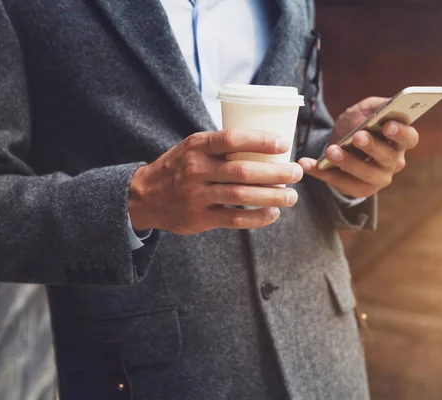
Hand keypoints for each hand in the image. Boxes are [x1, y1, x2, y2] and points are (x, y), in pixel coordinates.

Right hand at [128, 129, 303, 234]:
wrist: (144, 197)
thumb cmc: (177, 167)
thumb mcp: (191, 147)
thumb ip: (219, 146)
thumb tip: (264, 144)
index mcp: (196, 147)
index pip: (232, 139)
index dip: (260, 140)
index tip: (284, 144)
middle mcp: (196, 170)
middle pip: (243, 171)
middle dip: (276, 173)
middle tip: (296, 173)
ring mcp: (198, 196)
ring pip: (242, 196)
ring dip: (272, 197)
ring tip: (291, 196)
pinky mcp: (200, 217)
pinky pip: (235, 219)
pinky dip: (257, 218)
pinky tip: (272, 214)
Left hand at [298, 97, 418, 198]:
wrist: (340, 142)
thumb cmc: (358, 124)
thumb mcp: (365, 109)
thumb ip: (376, 106)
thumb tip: (384, 107)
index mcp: (400, 141)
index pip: (409, 138)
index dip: (401, 133)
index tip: (387, 125)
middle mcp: (393, 162)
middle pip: (388, 158)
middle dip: (372, 147)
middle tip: (356, 137)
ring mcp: (378, 178)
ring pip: (366, 175)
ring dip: (348, 163)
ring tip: (330, 151)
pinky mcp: (359, 190)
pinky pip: (341, 184)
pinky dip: (322, 173)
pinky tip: (307, 163)